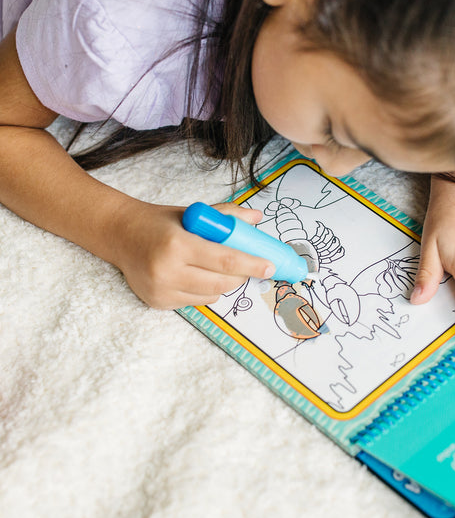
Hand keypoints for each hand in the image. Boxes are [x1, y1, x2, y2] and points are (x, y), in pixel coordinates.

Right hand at [111, 201, 272, 308]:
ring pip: (212, 295)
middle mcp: (167, 270)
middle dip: (242, 276)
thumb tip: (257, 217)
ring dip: (223, 283)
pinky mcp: (158, 303)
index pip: (225, 260)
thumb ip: (227, 216)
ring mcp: (161, 290)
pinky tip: (194, 275)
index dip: (251, 265)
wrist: (120, 235)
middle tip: (248, 266)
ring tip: (213, 266)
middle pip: (222, 282)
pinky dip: (204, 290)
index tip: (270, 266)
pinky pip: (196, 302)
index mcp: (178, 243)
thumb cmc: (162, 223)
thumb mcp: (194, 214)